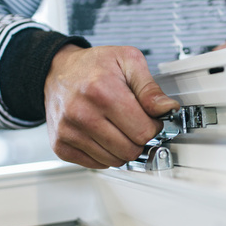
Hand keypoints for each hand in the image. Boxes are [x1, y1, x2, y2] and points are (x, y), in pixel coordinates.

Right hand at [44, 44, 179, 168]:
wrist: (57, 71)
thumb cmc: (93, 66)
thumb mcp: (127, 61)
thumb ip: (150, 88)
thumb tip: (168, 109)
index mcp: (102, 91)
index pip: (143, 131)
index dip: (154, 127)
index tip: (150, 119)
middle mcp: (81, 113)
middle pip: (130, 150)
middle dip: (139, 140)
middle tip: (134, 124)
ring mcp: (69, 131)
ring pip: (114, 161)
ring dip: (122, 149)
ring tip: (118, 128)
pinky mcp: (60, 145)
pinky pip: (96, 164)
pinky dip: (104, 154)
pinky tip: (103, 136)